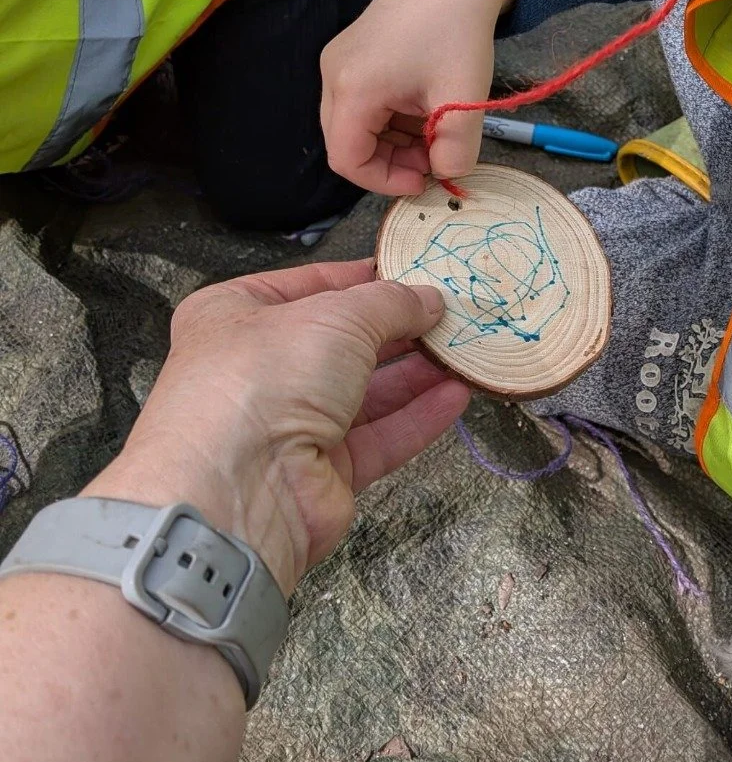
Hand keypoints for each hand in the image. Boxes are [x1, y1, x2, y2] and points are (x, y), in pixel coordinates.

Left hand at [90, 261, 470, 594]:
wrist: (240, 490)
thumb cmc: (266, 378)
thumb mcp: (336, 315)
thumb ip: (391, 303)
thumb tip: (429, 298)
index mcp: (237, 315)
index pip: (310, 286)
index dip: (363, 278)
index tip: (413, 272)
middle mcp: (261, 369)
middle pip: (343, 342)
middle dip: (399, 329)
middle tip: (451, 314)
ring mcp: (291, 424)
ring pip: (367, 392)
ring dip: (417, 372)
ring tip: (464, 351)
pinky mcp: (324, 471)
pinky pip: (380, 437)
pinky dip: (418, 417)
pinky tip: (456, 396)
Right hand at [320, 0, 518, 193]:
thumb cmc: (459, 33)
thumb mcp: (464, 100)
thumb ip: (456, 151)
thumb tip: (446, 176)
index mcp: (353, 87)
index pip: (347, 159)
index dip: (384, 181)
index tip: (424, 179)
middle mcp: (333, 74)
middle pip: (346, 144)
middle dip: (390, 162)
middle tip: (433, 158)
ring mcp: (339, 62)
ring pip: (355, 127)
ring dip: (393, 142)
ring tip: (435, 133)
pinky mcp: (352, 55)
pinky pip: (361, 105)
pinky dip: (391, 120)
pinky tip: (424, 111)